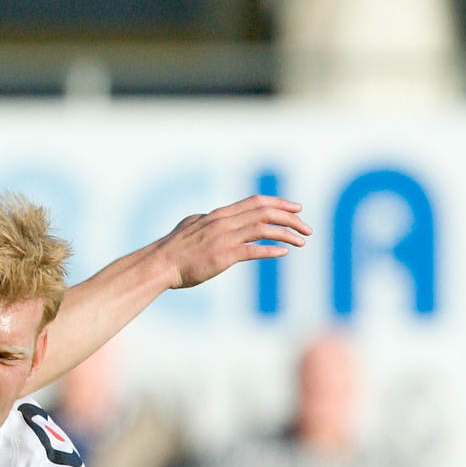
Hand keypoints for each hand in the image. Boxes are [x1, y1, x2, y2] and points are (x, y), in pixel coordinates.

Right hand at [154, 195, 310, 289]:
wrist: (159, 265)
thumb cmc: (172, 249)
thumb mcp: (189, 226)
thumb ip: (202, 220)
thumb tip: (204, 217)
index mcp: (219, 215)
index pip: (256, 201)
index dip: (279, 203)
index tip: (296, 208)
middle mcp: (224, 222)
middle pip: (265, 212)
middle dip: (290, 218)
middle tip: (306, 228)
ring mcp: (224, 238)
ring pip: (264, 229)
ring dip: (287, 233)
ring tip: (302, 241)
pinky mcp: (223, 256)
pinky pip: (254, 250)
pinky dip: (271, 249)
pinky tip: (284, 252)